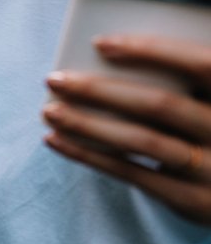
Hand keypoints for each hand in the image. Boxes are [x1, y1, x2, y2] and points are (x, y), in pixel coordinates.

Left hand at [43, 34, 210, 225]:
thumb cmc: (210, 130)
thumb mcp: (206, 103)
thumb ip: (180, 84)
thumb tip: (105, 56)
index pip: (201, 63)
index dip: (152, 50)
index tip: (100, 43)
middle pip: (159, 105)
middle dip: (100, 90)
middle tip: (54, 80)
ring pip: (141, 141)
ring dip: (87, 124)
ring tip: (50, 111)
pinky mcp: (192, 200)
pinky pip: (132, 174)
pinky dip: (89, 155)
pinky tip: (57, 140)